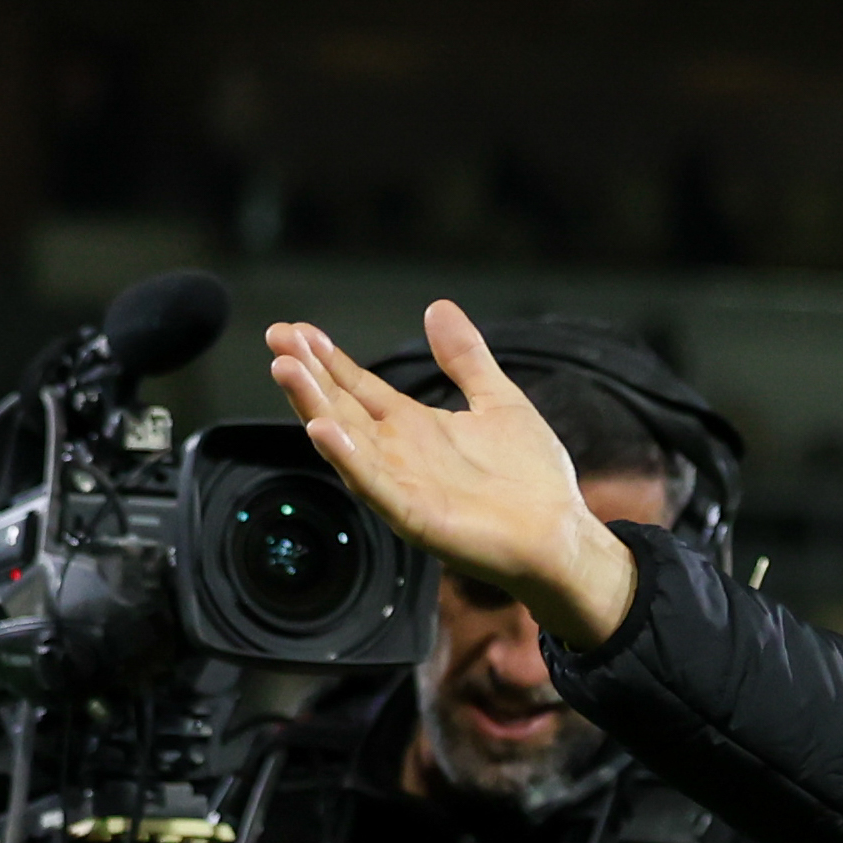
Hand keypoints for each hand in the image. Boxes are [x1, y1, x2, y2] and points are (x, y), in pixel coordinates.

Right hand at [268, 303, 638, 645]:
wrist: (563, 534)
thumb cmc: (533, 480)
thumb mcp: (499, 401)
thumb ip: (466, 358)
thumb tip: (439, 308)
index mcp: (414, 426)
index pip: (358, 386)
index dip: (327, 358)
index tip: (296, 328)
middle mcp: (399, 453)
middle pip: (341, 406)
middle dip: (308, 372)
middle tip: (278, 337)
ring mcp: (402, 485)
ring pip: (346, 441)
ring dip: (313, 406)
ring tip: (286, 370)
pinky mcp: (415, 515)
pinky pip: (374, 485)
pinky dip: (348, 458)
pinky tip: (324, 430)